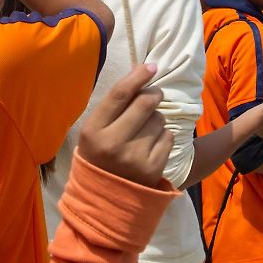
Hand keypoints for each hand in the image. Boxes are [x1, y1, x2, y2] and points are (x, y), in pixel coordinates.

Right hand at [77, 64, 171, 188]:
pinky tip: (151, 146)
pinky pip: (169, 136)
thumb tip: (143, 71)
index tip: (151, 66)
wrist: (105, 196)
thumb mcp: (96, 129)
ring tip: (144, 132)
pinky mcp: (153, 168)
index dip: (138, 76)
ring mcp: (134, 157)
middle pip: (145, 102)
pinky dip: (163, 136)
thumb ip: (115, 104)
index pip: (120, 94)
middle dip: (153, 94)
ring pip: (159, 119)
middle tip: (152, 96)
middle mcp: (113, 144)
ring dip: (156, 119)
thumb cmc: (100, 153)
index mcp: (93, 130)